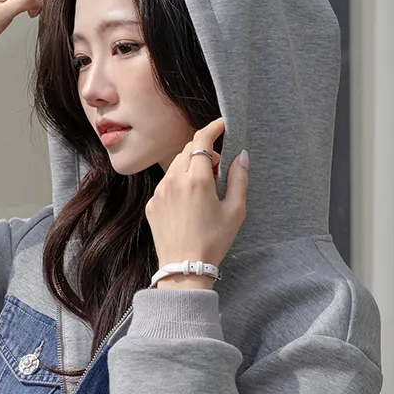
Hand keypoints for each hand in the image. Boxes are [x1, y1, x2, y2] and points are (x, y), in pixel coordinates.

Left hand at [144, 117, 247, 287]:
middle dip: (204, 150)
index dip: (212, 128)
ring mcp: (160, 191)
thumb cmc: (213, 242)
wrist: (184, 267)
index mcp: (197, 179)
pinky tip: (189, 201)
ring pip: (175, 165)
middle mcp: (174, 180)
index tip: (221, 125)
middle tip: (219, 167)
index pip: (201, 139)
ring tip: (204, 186)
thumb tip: (241, 156)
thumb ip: (239, 179)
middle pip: (187, 149)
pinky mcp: (152, 203)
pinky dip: (178, 182)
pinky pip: (166, 182)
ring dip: (190, 165)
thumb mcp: (235, 211)